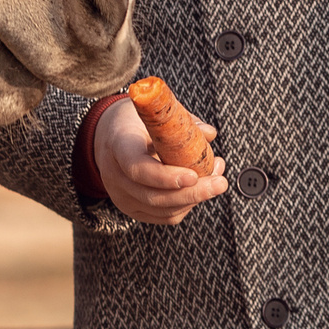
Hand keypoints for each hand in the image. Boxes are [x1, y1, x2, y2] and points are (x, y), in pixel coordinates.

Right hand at [95, 98, 226, 224]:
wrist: (108, 136)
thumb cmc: (135, 121)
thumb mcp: (154, 112)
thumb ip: (181, 121)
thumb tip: (209, 134)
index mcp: (118, 145)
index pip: (137, 168)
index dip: (166, 176)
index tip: (193, 175)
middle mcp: (114, 175)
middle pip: (152, 196)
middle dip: (192, 193)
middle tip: (220, 183)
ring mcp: (121, 196)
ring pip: (162, 210)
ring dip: (194, 199)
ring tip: (216, 179)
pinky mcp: (132, 208)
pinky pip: (164, 216)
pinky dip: (187, 206)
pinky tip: (200, 189)